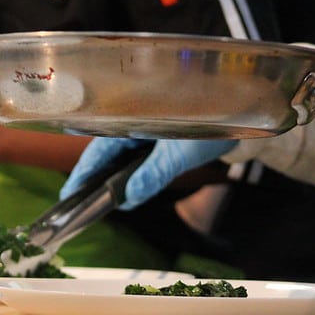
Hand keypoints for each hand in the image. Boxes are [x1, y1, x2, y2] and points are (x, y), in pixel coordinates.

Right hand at [60, 137, 236, 208]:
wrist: (245, 109)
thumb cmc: (215, 120)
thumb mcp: (181, 152)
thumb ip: (154, 174)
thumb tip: (129, 198)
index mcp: (132, 120)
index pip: (97, 150)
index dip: (82, 173)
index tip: (68, 195)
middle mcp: (133, 124)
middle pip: (103, 155)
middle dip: (90, 180)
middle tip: (74, 205)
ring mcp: (144, 132)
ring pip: (118, 158)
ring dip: (108, 179)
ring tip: (96, 202)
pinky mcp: (157, 140)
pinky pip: (134, 159)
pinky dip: (127, 176)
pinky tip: (125, 192)